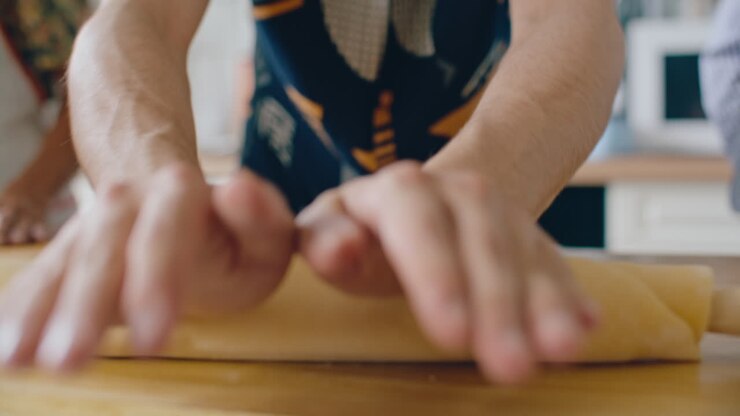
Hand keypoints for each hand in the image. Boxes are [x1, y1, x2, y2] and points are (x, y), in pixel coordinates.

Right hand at [0, 164, 293, 371]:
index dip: (155, 281)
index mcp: (180, 192)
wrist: (180, 205)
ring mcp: (90, 226)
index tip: (154, 339)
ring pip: (62, 264)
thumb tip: (238, 187)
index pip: (164, 232)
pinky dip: (19, 311)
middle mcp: (125, 202)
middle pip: (101, 248)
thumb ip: (261, 217)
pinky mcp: (68, 254)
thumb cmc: (232, 236)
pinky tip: (4, 349)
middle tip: (68, 361)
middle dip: (83, 306)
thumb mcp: (265, 231)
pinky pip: (38, 279)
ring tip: (15, 358)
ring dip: (38, 311)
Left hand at [297, 161, 598, 383]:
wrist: (419, 202)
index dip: (437, 275)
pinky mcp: (529, 239)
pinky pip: (554, 262)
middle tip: (509, 365)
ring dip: (545, 304)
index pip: (418, 223)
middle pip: (483, 242)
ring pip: (527, 253)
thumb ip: (324, 239)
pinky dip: (568, 295)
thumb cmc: (363, 231)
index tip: (450, 333)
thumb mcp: (328, 229)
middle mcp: (458, 193)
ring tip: (560, 349)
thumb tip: (342, 249)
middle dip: (499, 305)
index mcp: (400, 190)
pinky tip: (585, 326)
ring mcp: (501, 214)